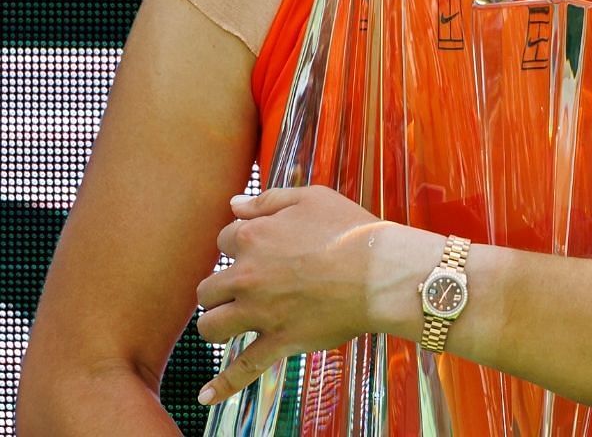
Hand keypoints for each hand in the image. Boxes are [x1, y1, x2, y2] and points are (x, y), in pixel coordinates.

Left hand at [194, 186, 421, 404]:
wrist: (382, 270)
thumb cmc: (352, 230)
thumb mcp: (312, 198)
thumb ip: (268, 200)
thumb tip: (233, 204)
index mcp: (254, 237)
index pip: (225, 240)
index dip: (241, 245)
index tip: (259, 251)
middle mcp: (247, 275)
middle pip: (208, 288)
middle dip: (222, 289)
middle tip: (246, 289)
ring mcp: (260, 311)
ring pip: (211, 326)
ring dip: (217, 324)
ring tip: (231, 324)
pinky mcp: (279, 340)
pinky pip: (244, 367)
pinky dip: (225, 384)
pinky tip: (206, 395)